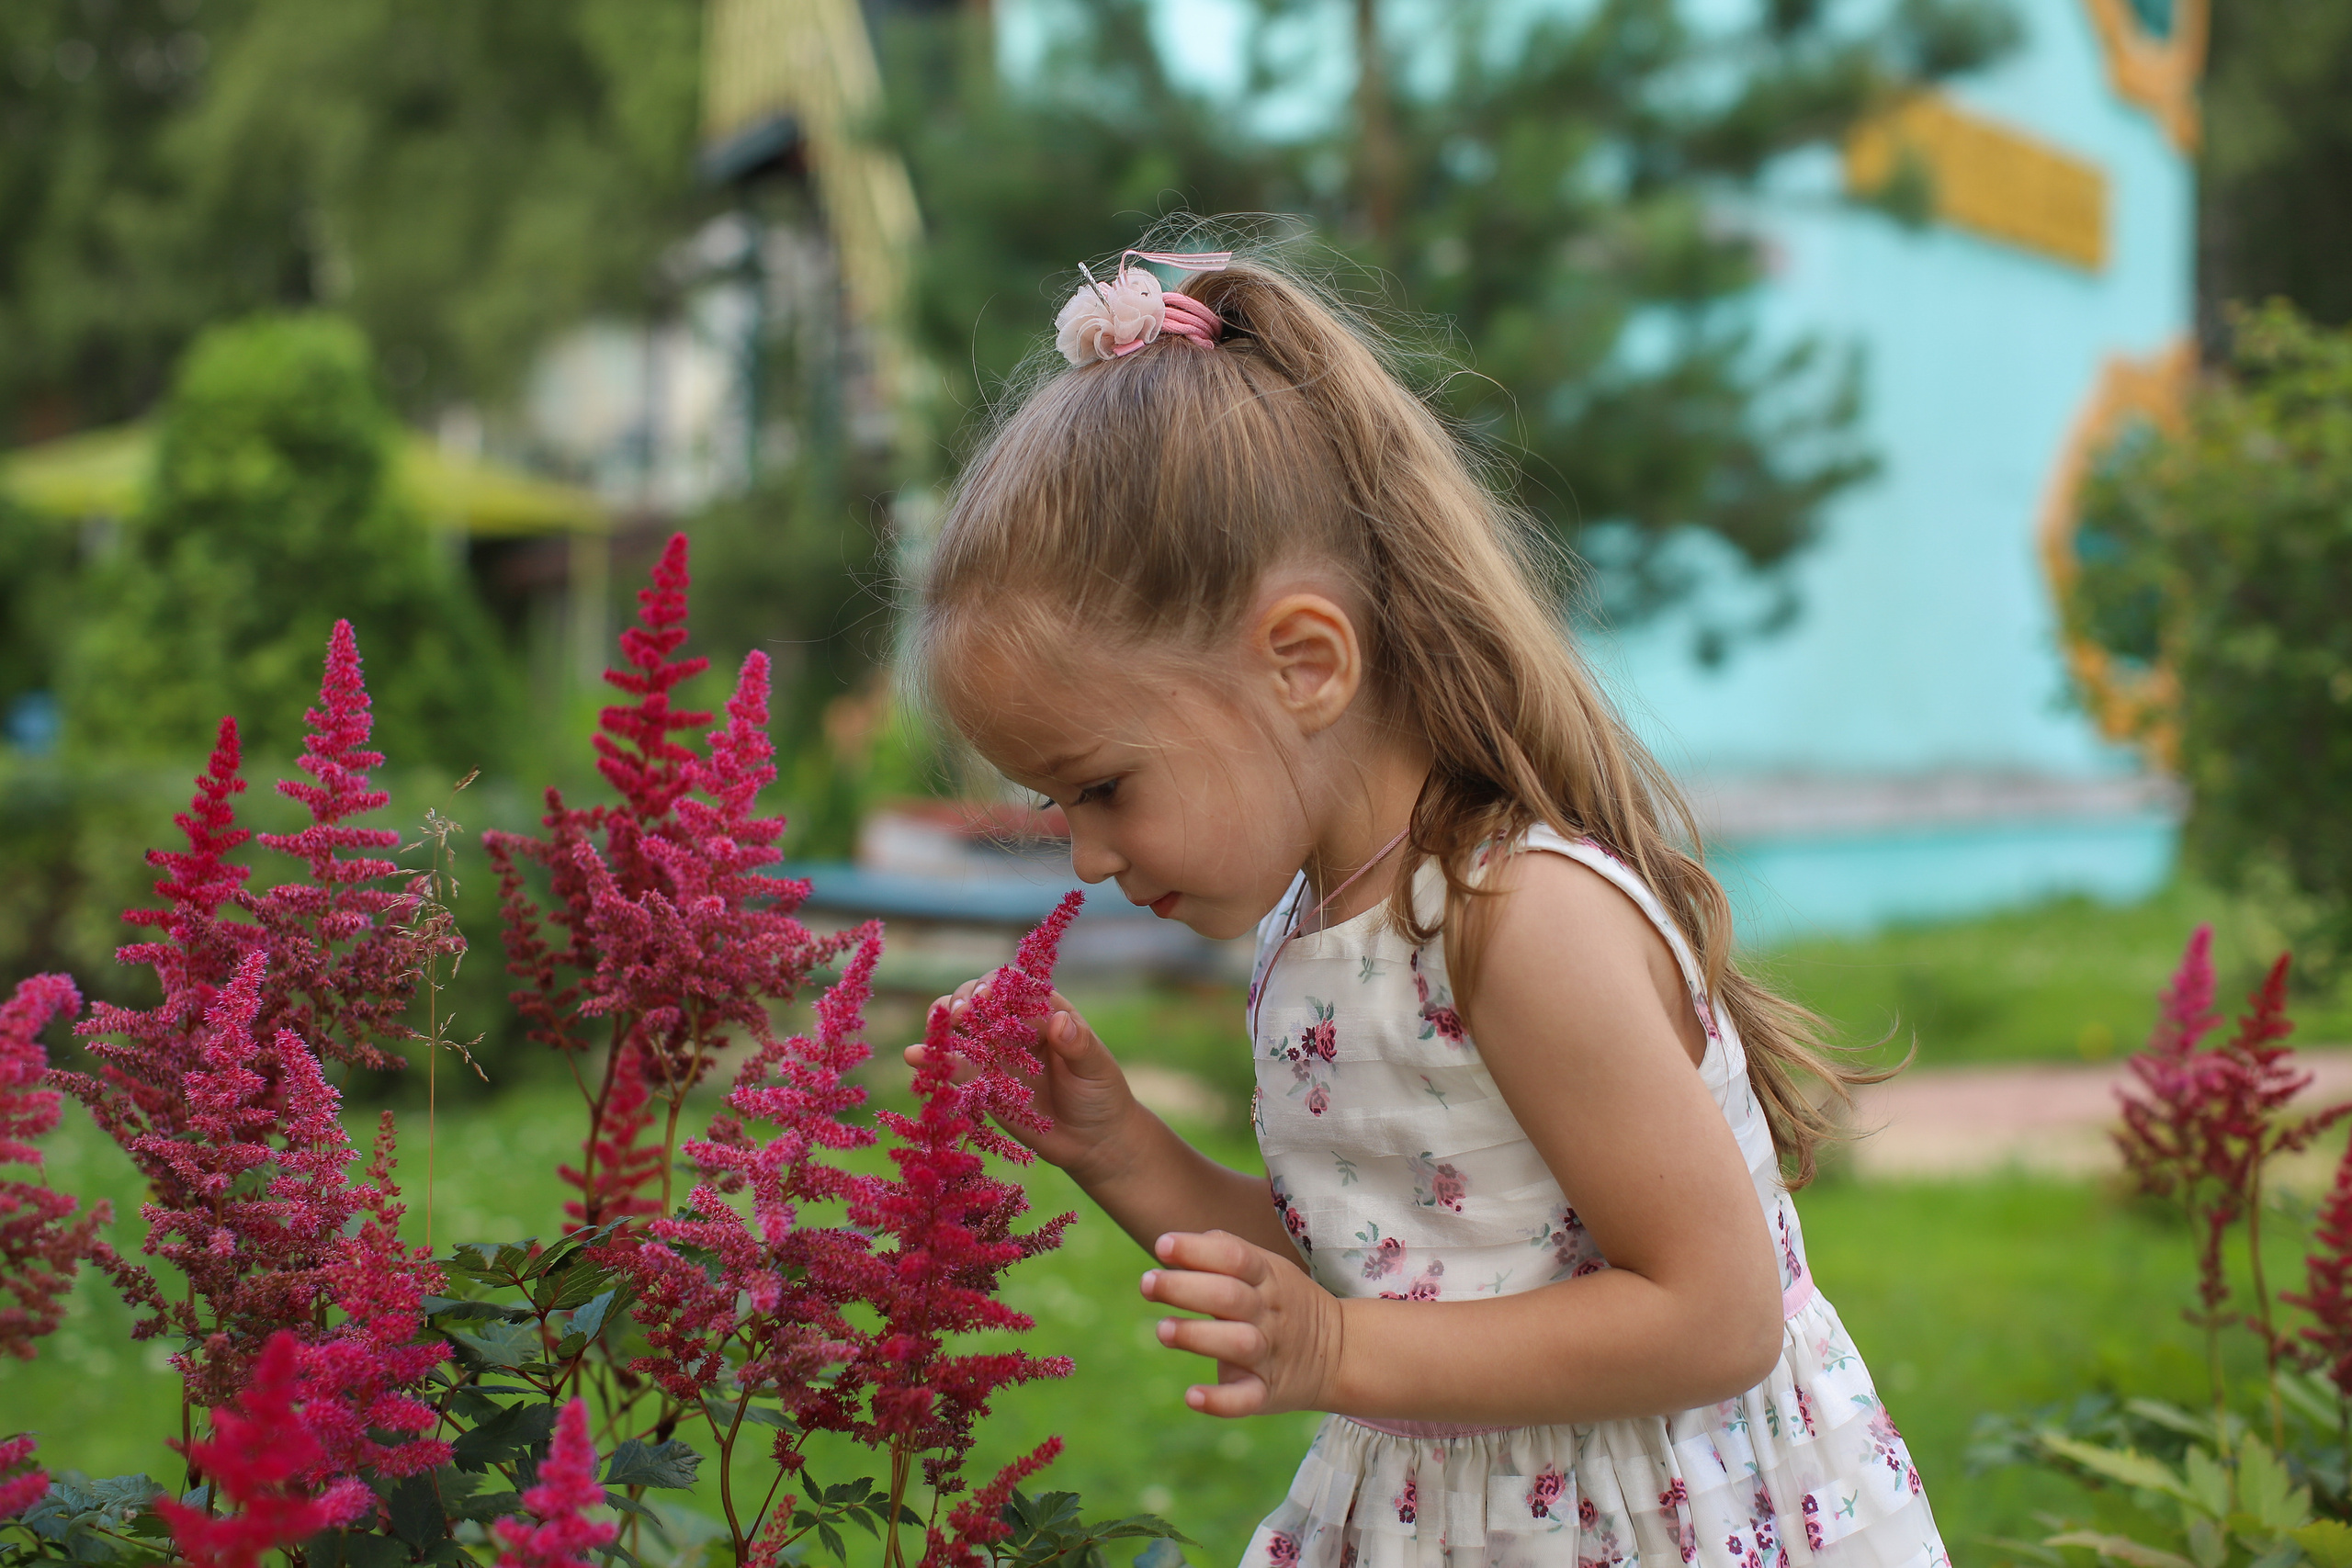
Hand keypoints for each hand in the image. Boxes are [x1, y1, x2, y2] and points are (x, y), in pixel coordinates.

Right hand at [904, 981, 1140, 1185]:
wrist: (1092, 1141)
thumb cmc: (1101, 1095)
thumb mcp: (1096, 1068)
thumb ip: (1079, 1045)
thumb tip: (1059, 1021)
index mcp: (1045, 1010)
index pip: (1016, 986)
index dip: (999, 986)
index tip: (989, 998)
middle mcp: (1015, 1026)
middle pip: (980, 999)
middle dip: (966, 1000)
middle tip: (962, 1014)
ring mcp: (994, 1052)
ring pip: (961, 1027)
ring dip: (944, 1022)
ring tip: (936, 1026)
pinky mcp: (981, 1081)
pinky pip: (953, 1065)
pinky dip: (933, 1059)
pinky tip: (915, 1056)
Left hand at [1141, 1230, 1343, 1417]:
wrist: (1340, 1353)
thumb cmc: (1284, 1302)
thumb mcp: (1268, 1268)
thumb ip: (1226, 1252)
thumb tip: (1176, 1242)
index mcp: (1268, 1278)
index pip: (1234, 1257)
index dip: (1198, 1250)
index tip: (1162, 1246)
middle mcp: (1269, 1314)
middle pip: (1228, 1297)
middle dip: (1184, 1289)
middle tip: (1147, 1284)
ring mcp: (1270, 1354)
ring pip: (1236, 1344)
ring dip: (1196, 1337)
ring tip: (1162, 1330)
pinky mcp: (1267, 1393)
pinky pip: (1246, 1399)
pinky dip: (1219, 1401)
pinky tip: (1192, 1396)